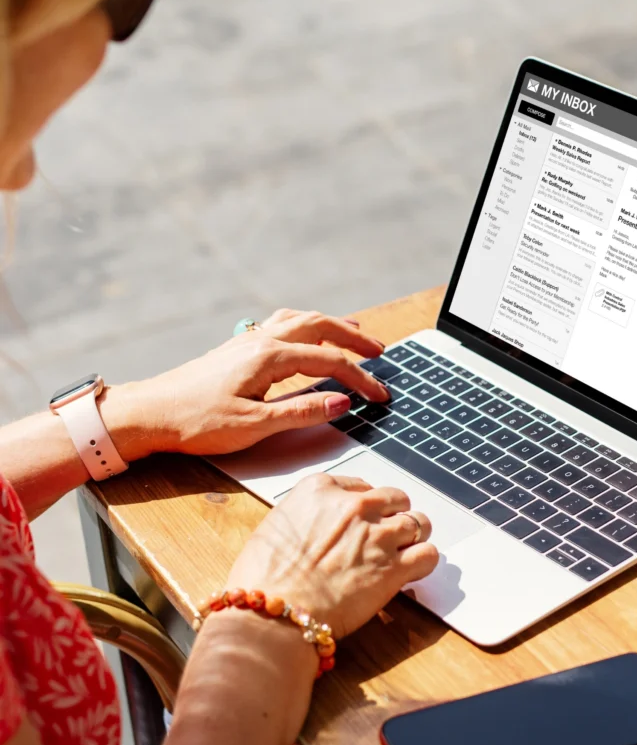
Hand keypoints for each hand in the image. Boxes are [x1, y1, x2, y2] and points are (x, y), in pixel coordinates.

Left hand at [102, 308, 392, 459]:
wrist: (148, 413)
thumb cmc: (195, 422)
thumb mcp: (254, 425)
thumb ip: (302, 411)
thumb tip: (342, 402)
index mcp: (270, 357)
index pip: (331, 362)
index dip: (361, 379)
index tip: (381, 396)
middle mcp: (261, 340)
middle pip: (321, 326)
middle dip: (355, 338)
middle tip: (381, 351)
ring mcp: (248, 340)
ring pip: (301, 319)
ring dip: (332, 325)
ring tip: (355, 333)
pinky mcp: (238, 347)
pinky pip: (283, 323)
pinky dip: (308, 325)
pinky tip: (308, 336)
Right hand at [224, 472, 438, 637]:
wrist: (272, 613)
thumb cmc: (264, 577)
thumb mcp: (276, 526)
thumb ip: (308, 516)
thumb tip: (320, 526)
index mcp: (321, 489)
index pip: (360, 486)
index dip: (365, 505)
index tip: (362, 520)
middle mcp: (355, 506)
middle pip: (395, 499)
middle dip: (393, 515)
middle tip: (385, 535)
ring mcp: (378, 536)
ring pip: (419, 522)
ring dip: (414, 536)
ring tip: (404, 551)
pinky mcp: (394, 568)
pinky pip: (428, 555)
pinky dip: (424, 561)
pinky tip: (413, 570)